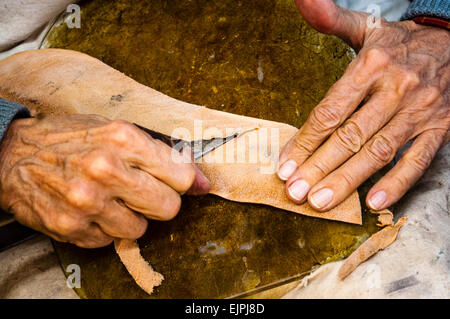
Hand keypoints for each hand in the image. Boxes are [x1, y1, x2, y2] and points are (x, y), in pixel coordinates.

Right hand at [0, 115, 209, 247]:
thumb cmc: (70, 139)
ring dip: (130, 218)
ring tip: (110, 199)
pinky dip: (105, 229)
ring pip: (140, 230)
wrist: (13, 154)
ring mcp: (87, 202)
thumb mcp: (117, 130)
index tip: (182, 185)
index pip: (181, 176)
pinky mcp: (72, 227)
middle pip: (168, 208)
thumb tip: (202, 183)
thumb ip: (162, 155)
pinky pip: (111, 241)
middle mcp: (106, 170)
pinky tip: (91, 209)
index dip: (185, 183)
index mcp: (123, 139)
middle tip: (140, 192)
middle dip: (159, 202)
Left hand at [278, 0, 448, 211]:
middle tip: (295, 191)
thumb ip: (330, 19)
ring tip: (321, 201)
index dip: (305, 140)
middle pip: (350, 135)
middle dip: (319, 166)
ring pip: (378, 152)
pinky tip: (375, 202)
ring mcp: (420, 111)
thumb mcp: (365, 27)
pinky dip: (397, 183)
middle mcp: (397, 89)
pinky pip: (418, 160)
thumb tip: (302, 0)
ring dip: (348, 180)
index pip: (330, 111)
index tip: (286, 164)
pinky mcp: (440, 128)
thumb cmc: (399, 43)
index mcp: (372, 65)